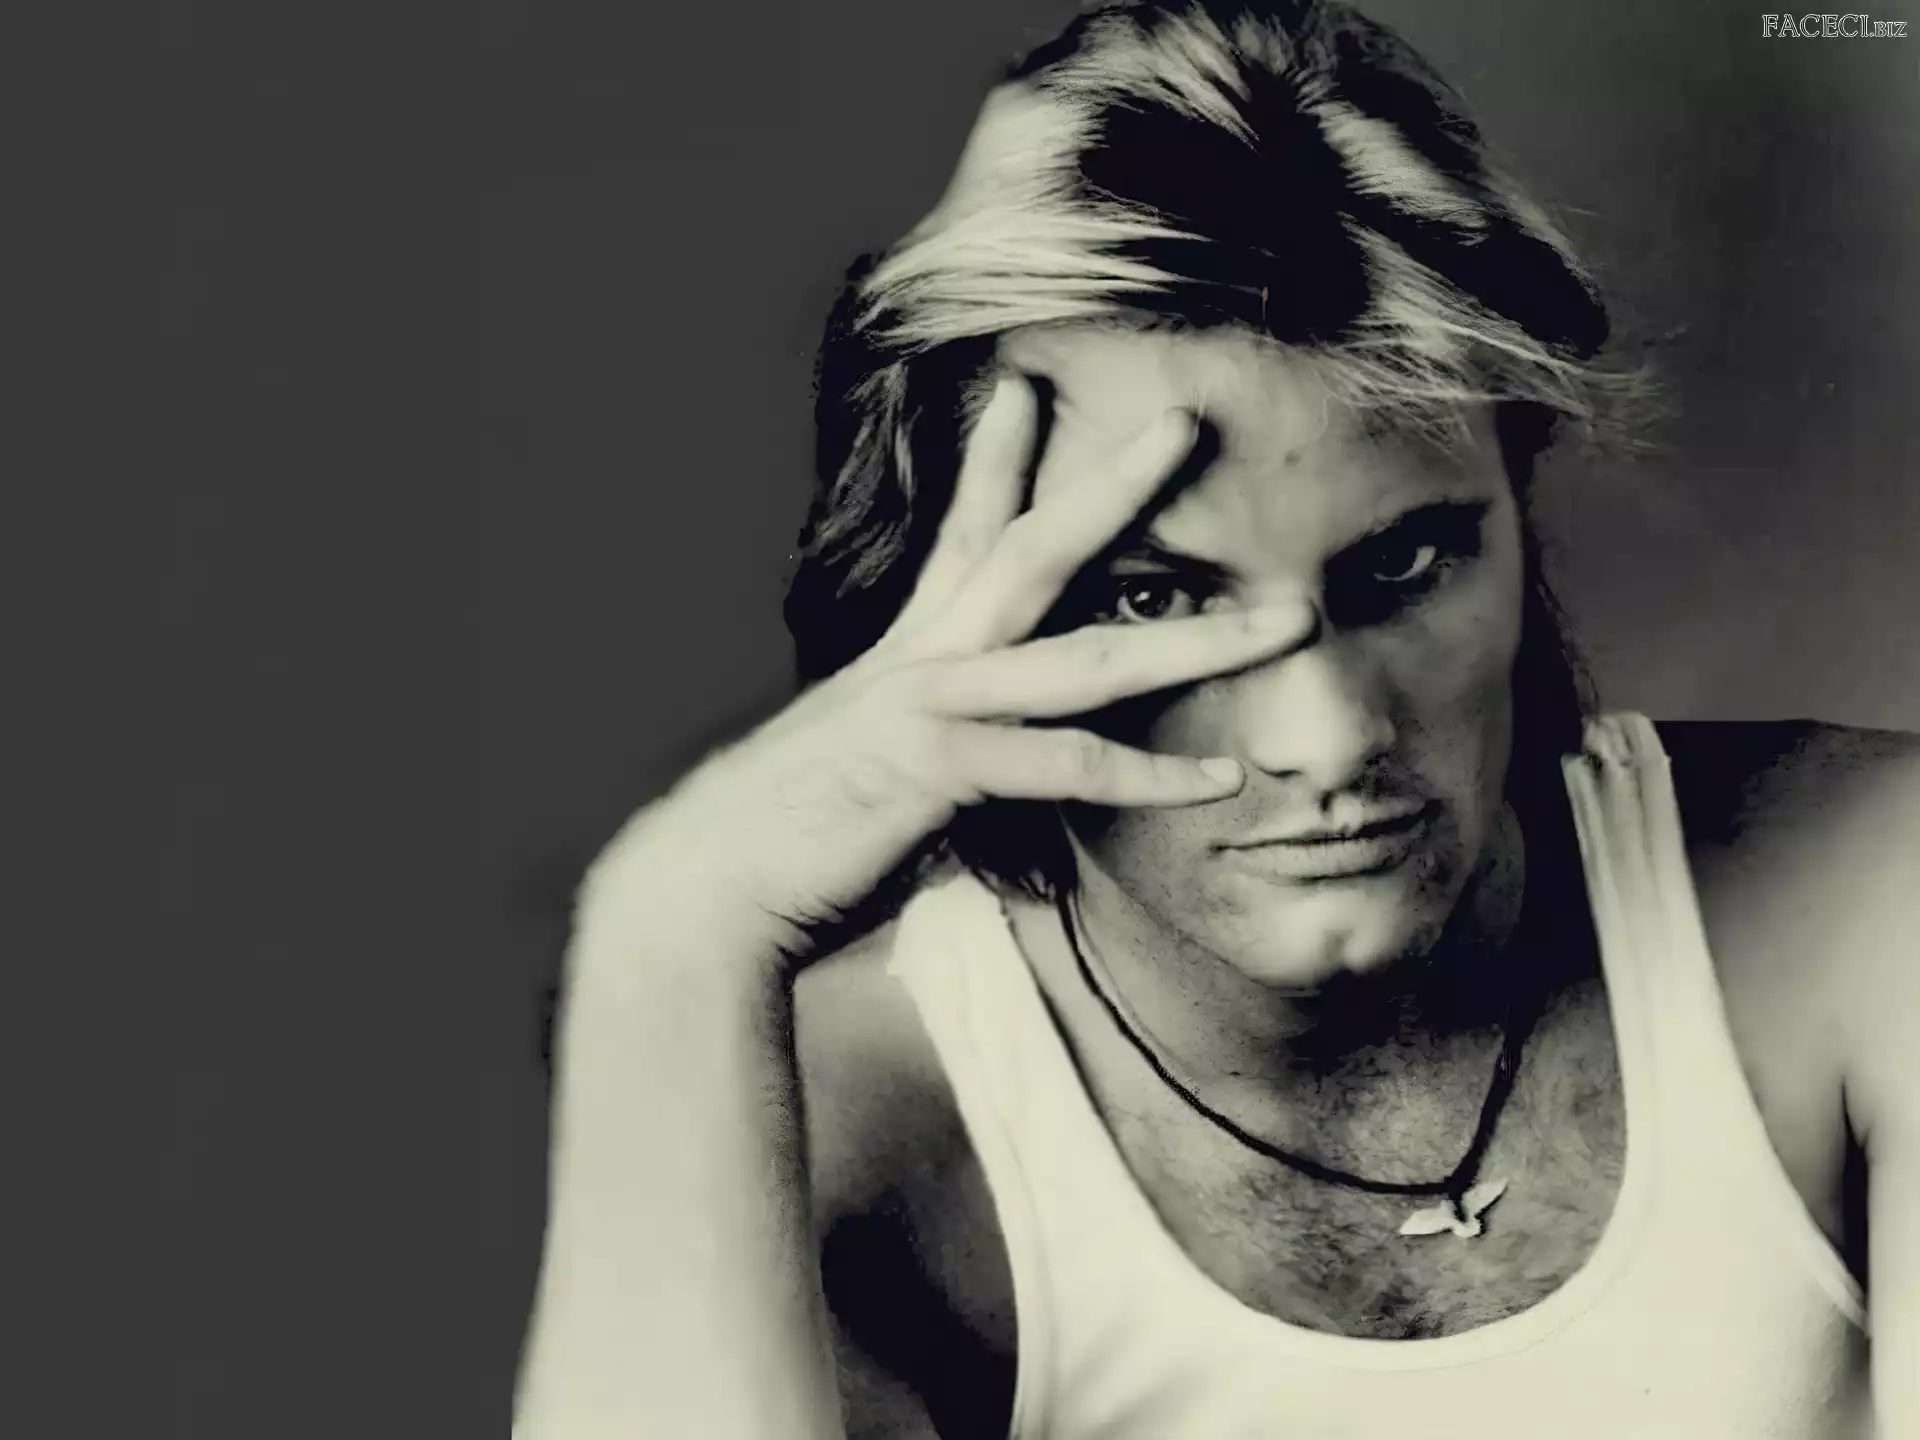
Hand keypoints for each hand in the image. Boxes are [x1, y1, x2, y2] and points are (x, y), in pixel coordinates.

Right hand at [595, 375, 1316, 961]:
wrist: (707, 884)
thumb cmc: (789, 838)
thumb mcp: (870, 775)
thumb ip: (935, 756)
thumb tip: (974, 773)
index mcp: (907, 653)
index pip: (963, 536)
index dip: (998, 460)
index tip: (1025, 387)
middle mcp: (924, 659)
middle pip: (1032, 548)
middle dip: (1113, 483)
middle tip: (1185, 421)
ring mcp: (932, 706)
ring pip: (1085, 659)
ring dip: (1195, 639)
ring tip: (1287, 619)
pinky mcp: (937, 770)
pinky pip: (1065, 767)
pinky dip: (1149, 775)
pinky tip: (1222, 778)